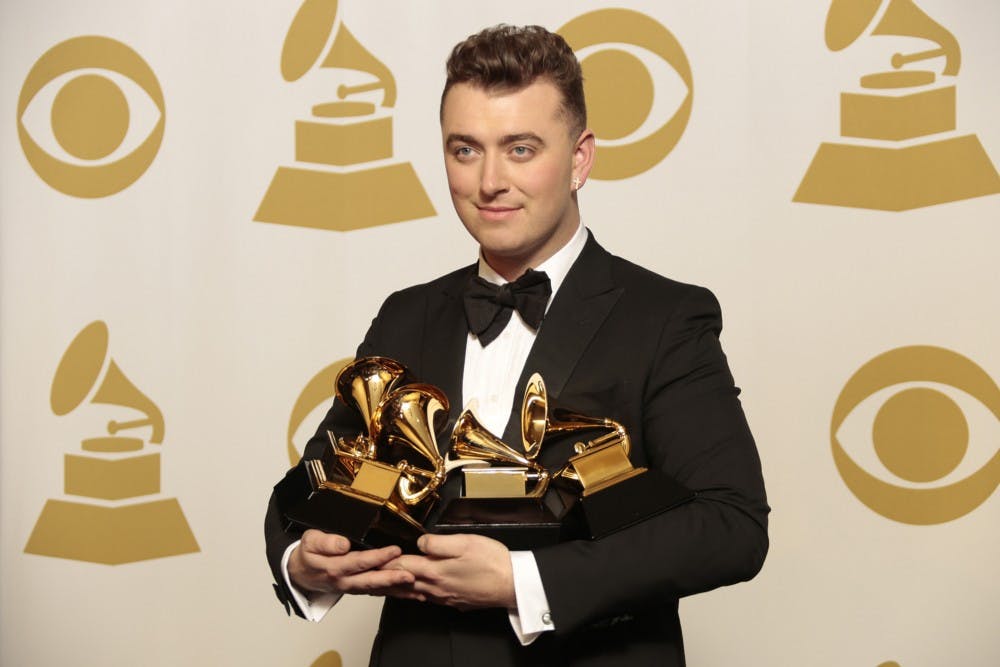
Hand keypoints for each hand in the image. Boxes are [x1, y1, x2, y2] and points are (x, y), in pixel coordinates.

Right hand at [287, 530, 417, 598]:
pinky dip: (394, 593)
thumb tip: (343, 544)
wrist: (300, 573)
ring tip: (417, 588)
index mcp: (334, 568)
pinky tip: (411, 593)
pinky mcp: (358, 589)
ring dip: (397, 590)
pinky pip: (377, 592)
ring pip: (377, 590)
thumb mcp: (310, 542)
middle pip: (371, 581)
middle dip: (392, 579)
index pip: (358, 562)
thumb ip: (325, 542)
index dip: (376, 557)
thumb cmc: (308, 554)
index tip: (394, 550)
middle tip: (411, 575)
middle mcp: (345, 581)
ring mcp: (352, 588)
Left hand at [385, 533, 514, 609]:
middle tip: (369, 576)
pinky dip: (415, 594)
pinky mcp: (455, 602)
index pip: (402, 565)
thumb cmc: (492, 562)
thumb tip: (420, 542)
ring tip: (384, 585)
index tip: (372, 558)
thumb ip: (438, 542)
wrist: (513, 585)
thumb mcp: (464, 542)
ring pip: (414, 593)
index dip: (386, 560)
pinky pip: (429, 598)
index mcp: (435, 571)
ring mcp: (445, 597)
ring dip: (398, 588)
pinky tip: (415, 591)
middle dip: (385, 578)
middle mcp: (436, 588)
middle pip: (404, 583)